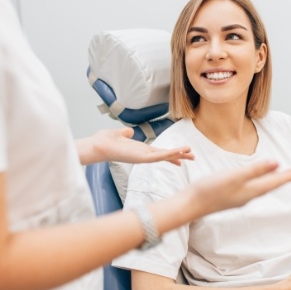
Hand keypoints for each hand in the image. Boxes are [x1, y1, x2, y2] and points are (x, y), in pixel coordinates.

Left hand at [76, 127, 194, 165]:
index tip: (182, 155)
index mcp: (140, 150)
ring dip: (178, 154)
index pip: (159, 152)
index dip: (171, 153)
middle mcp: (143, 155)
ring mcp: (143, 158)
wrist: (97, 145)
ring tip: (191, 154)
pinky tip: (178, 153)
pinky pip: (158, 157)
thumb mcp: (119, 134)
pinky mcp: (141, 158)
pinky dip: (169, 155)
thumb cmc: (105, 141)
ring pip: (164, 156)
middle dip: (179, 156)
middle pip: (165, 155)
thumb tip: (129, 131)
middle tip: (193, 157)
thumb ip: (125, 133)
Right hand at [191, 161, 290, 216]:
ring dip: (269, 182)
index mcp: (251, 191)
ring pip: (259, 189)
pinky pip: (249, 190)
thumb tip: (276, 163)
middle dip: (280, 180)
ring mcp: (237, 198)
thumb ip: (255, 170)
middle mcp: (246, 196)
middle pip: (268, 187)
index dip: (286, 177)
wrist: (191, 205)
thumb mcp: (235, 176)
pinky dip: (256, 184)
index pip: (273, 183)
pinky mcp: (228, 197)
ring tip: (275, 177)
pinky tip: (251, 182)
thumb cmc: (210, 190)